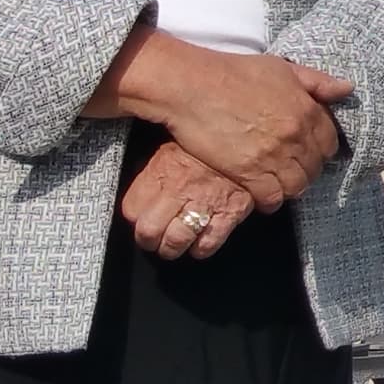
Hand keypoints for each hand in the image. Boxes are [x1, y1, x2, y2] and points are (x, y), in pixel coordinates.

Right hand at [97, 28, 348, 209]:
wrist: (193, 86)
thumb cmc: (235, 72)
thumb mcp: (282, 68)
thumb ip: (316, 81)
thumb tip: (347, 89)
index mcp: (307, 110)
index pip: (330, 143)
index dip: (320, 150)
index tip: (307, 151)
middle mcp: (296, 136)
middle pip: (314, 168)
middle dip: (305, 171)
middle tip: (290, 170)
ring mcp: (273, 156)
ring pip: (296, 187)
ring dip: (289, 188)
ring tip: (278, 184)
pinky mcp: (249, 173)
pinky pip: (271, 198)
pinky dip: (270, 201)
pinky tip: (262, 194)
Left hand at [119, 140, 253, 259]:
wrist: (251, 134)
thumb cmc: (208, 143)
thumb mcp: (173, 145)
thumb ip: (154, 169)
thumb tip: (143, 189)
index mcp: (161, 170)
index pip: (132, 209)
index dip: (135, 216)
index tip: (140, 216)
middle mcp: (180, 189)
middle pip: (149, 231)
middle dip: (149, 239)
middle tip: (154, 238)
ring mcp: (205, 202)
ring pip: (176, 241)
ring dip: (172, 247)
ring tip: (175, 243)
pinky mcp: (231, 211)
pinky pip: (209, 243)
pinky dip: (202, 248)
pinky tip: (200, 241)